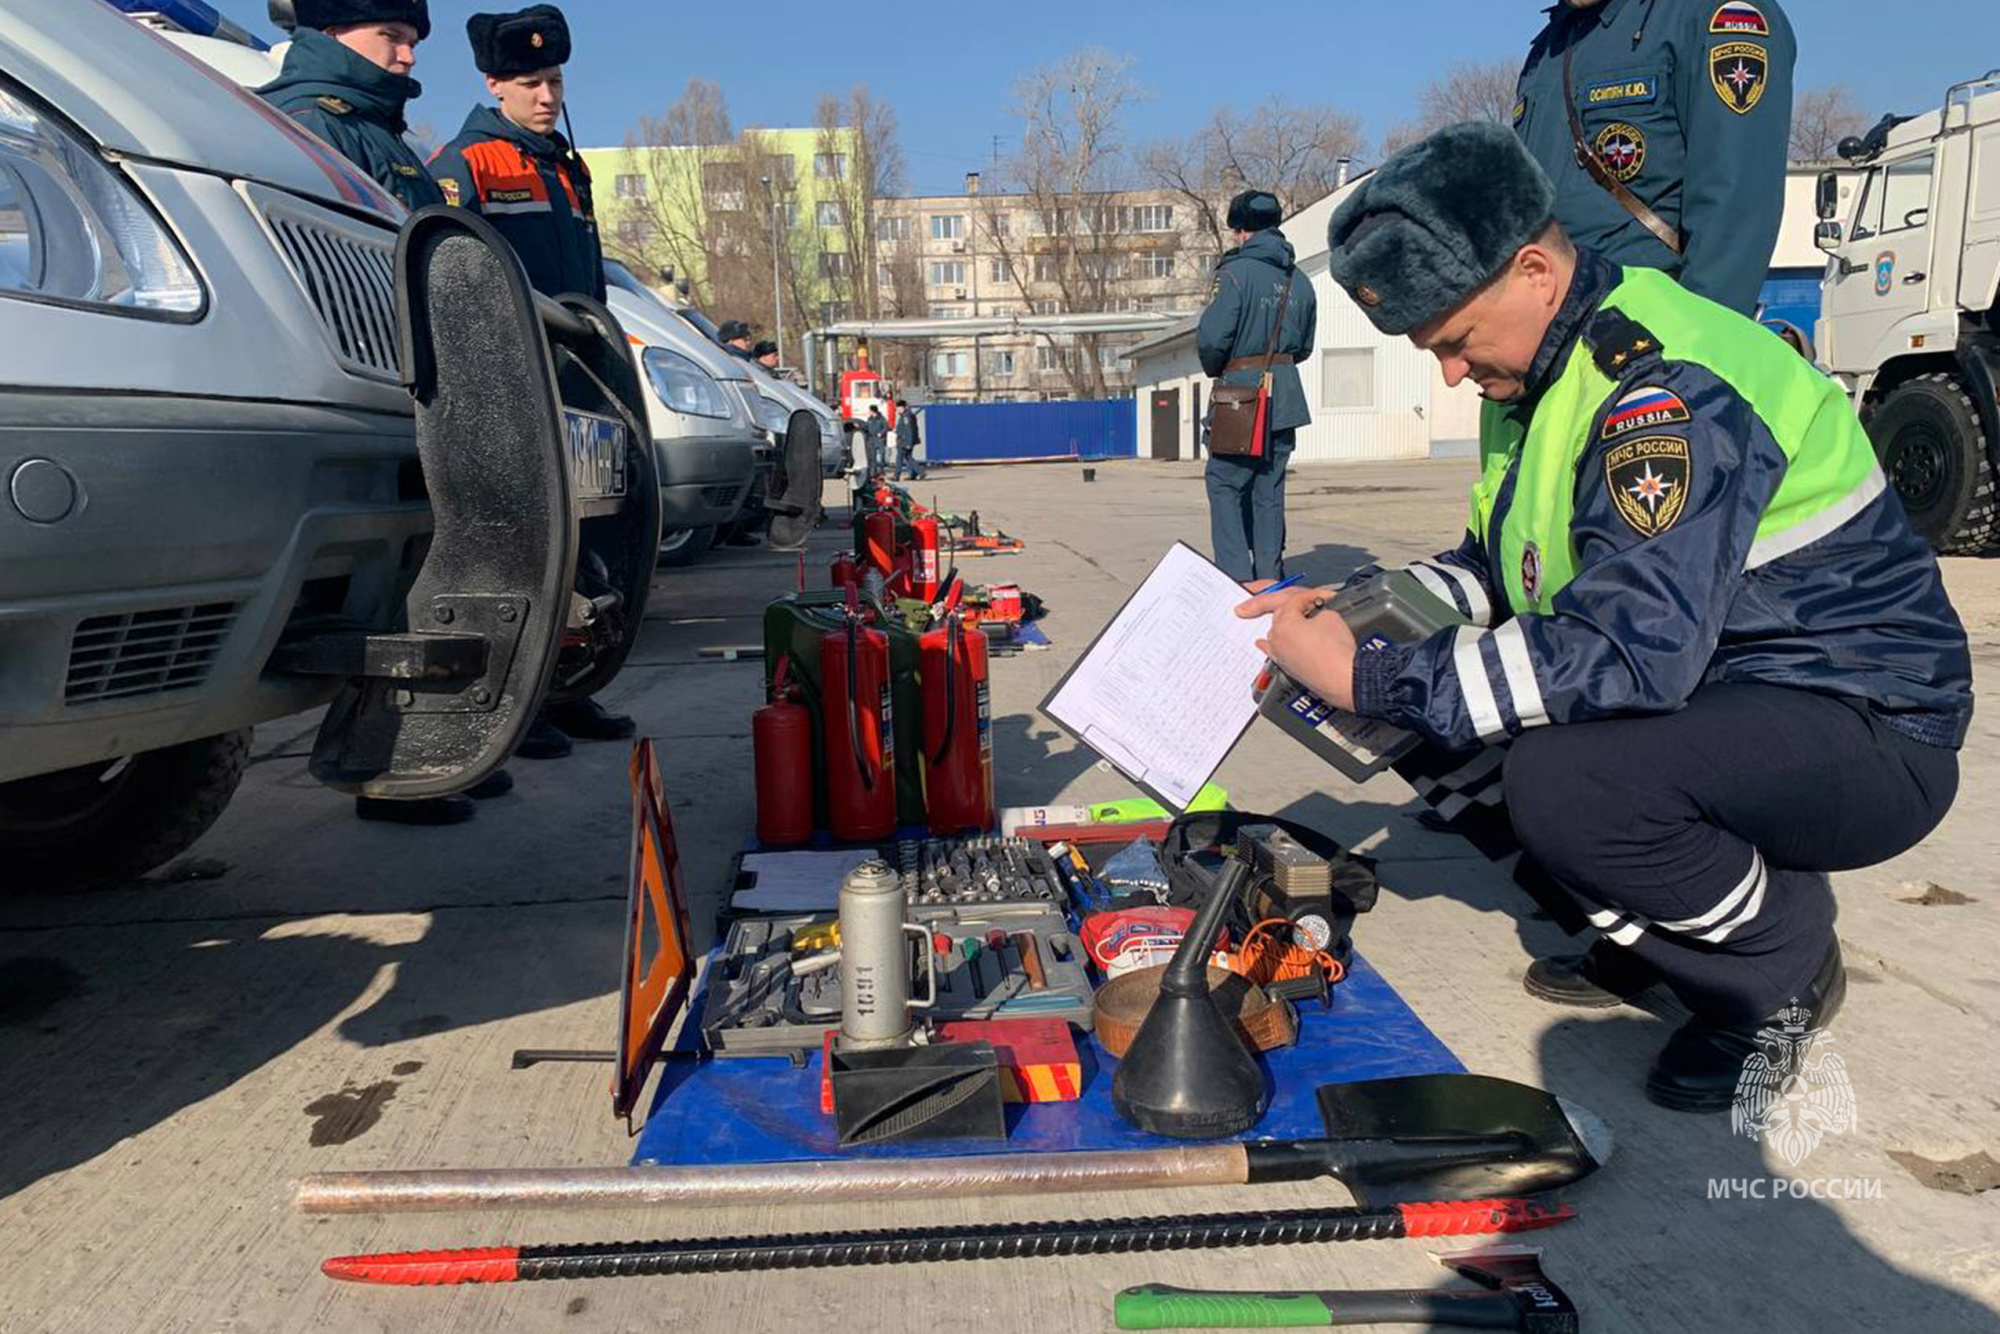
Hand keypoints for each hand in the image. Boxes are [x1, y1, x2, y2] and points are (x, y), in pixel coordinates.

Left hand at [1237, 590, 1358, 709]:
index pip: (1295, 601)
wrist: (1343, 679)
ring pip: (1277, 632)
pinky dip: (1268, 645)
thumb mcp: (1331, 616)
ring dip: (1284, 624)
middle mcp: (1276, 639)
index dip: (1311, 596)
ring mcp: (1279, 654)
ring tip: (1293, 617)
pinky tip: (1261, 643)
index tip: (1323, 596)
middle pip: (1281, 614)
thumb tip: (1315, 614)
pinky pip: (1272, 651)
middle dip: (1295, 607)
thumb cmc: (1336, 650)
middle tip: (1311, 605)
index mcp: (1284, 623)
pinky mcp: (1286, 667)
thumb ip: (1318, 610)